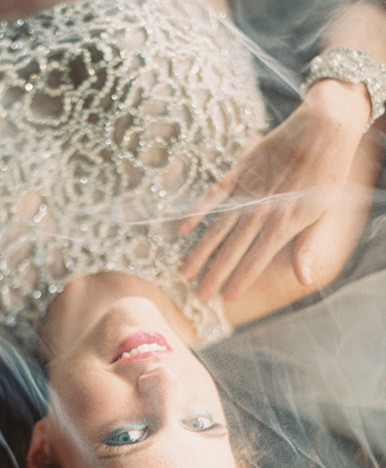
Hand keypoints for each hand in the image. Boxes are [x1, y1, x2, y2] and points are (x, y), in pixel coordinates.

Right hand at [180, 80, 370, 299]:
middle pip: (234, 248)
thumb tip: (304, 280)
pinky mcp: (239, 172)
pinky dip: (197, 209)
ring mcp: (248, 190)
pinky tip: (182, 227)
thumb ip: (307, 247)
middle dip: (216, 273)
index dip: (242, 279)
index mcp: (285, 222)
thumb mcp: (323, 213)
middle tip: (200, 294)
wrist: (323, 128)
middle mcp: (263, 209)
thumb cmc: (327, 174)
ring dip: (201, 250)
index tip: (227, 298)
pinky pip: (214, 194)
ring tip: (186, 271)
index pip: (258, 258)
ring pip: (219, 226)